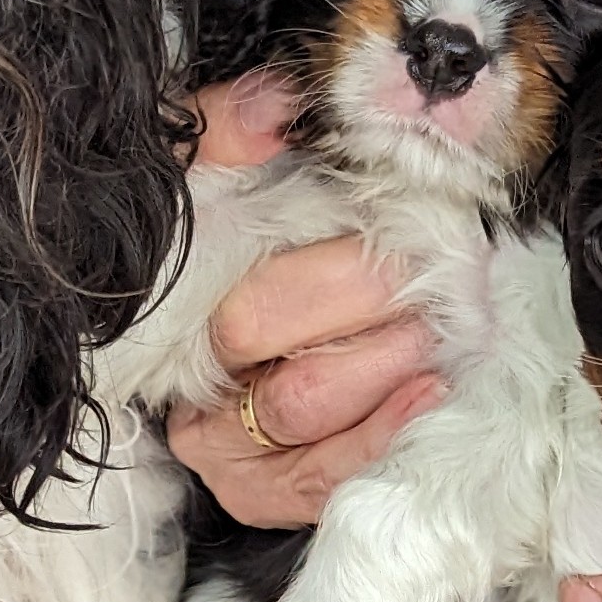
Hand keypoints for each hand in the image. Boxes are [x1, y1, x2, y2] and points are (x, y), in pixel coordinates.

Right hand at [168, 75, 444, 529]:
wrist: (270, 353)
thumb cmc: (243, 248)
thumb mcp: (219, 174)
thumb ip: (230, 128)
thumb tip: (277, 105)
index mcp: (167, 294)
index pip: (220, 267)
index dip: (316, 251)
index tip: (393, 218)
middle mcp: (184, 380)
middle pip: (262, 330)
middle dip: (361, 295)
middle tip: (430, 270)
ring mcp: (219, 447)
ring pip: (298, 408)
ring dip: (382, 363)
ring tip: (434, 327)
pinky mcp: (259, 496)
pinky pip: (320, 479)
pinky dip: (381, 434)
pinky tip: (430, 392)